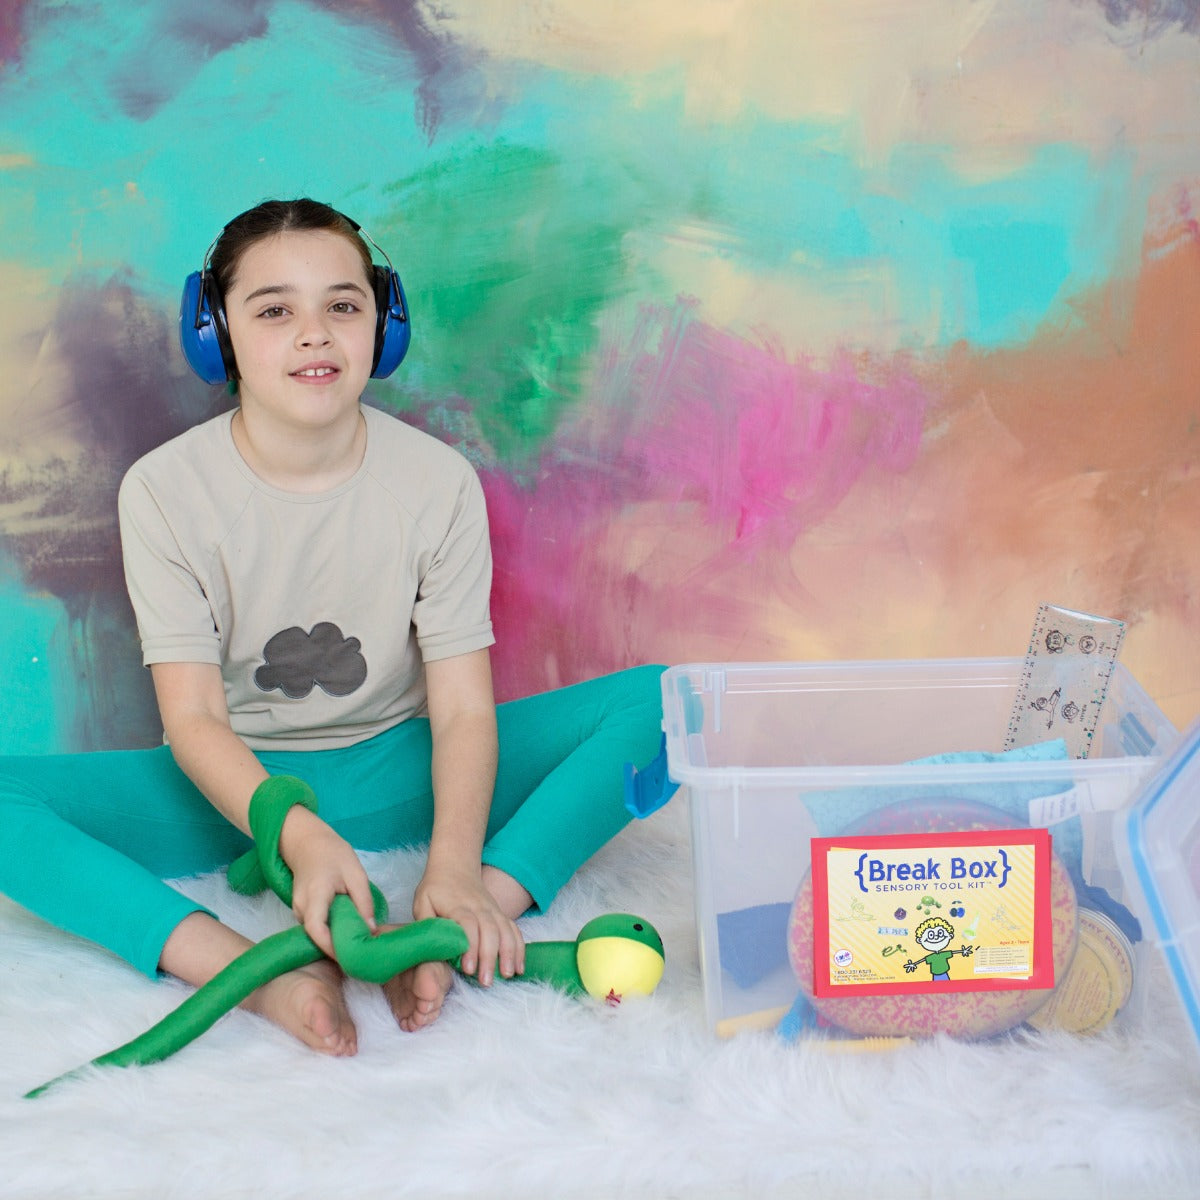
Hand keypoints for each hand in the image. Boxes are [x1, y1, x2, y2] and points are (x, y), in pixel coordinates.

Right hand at [278, 805, 377, 959]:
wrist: (308, 842)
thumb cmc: (333, 854)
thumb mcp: (356, 874)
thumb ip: (363, 902)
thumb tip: (371, 930)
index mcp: (315, 895)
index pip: (316, 928)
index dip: (330, 946)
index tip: (349, 957)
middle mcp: (301, 906)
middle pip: (316, 935)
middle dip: (336, 947)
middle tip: (359, 955)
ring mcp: (297, 909)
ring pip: (315, 932)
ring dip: (333, 939)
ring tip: (356, 944)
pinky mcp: (300, 910)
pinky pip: (315, 926)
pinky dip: (329, 930)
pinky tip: (345, 931)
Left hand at [412, 866, 523, 985]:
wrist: (455, 866)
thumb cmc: (435, 889)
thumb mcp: (422, 903)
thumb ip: (426, 925)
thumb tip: (428, 949)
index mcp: (458, 906)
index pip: (468, 925)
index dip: (470, 947)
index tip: (468, 969)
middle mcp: (479, 907)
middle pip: (490, 930)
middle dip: (490, 957)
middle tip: (486, 981)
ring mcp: (492, 909)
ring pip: (506, 930)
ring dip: (509, 953)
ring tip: (508, 974)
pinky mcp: (500, 913)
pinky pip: (514, 929)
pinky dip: (519, 947)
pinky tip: (519, 966)